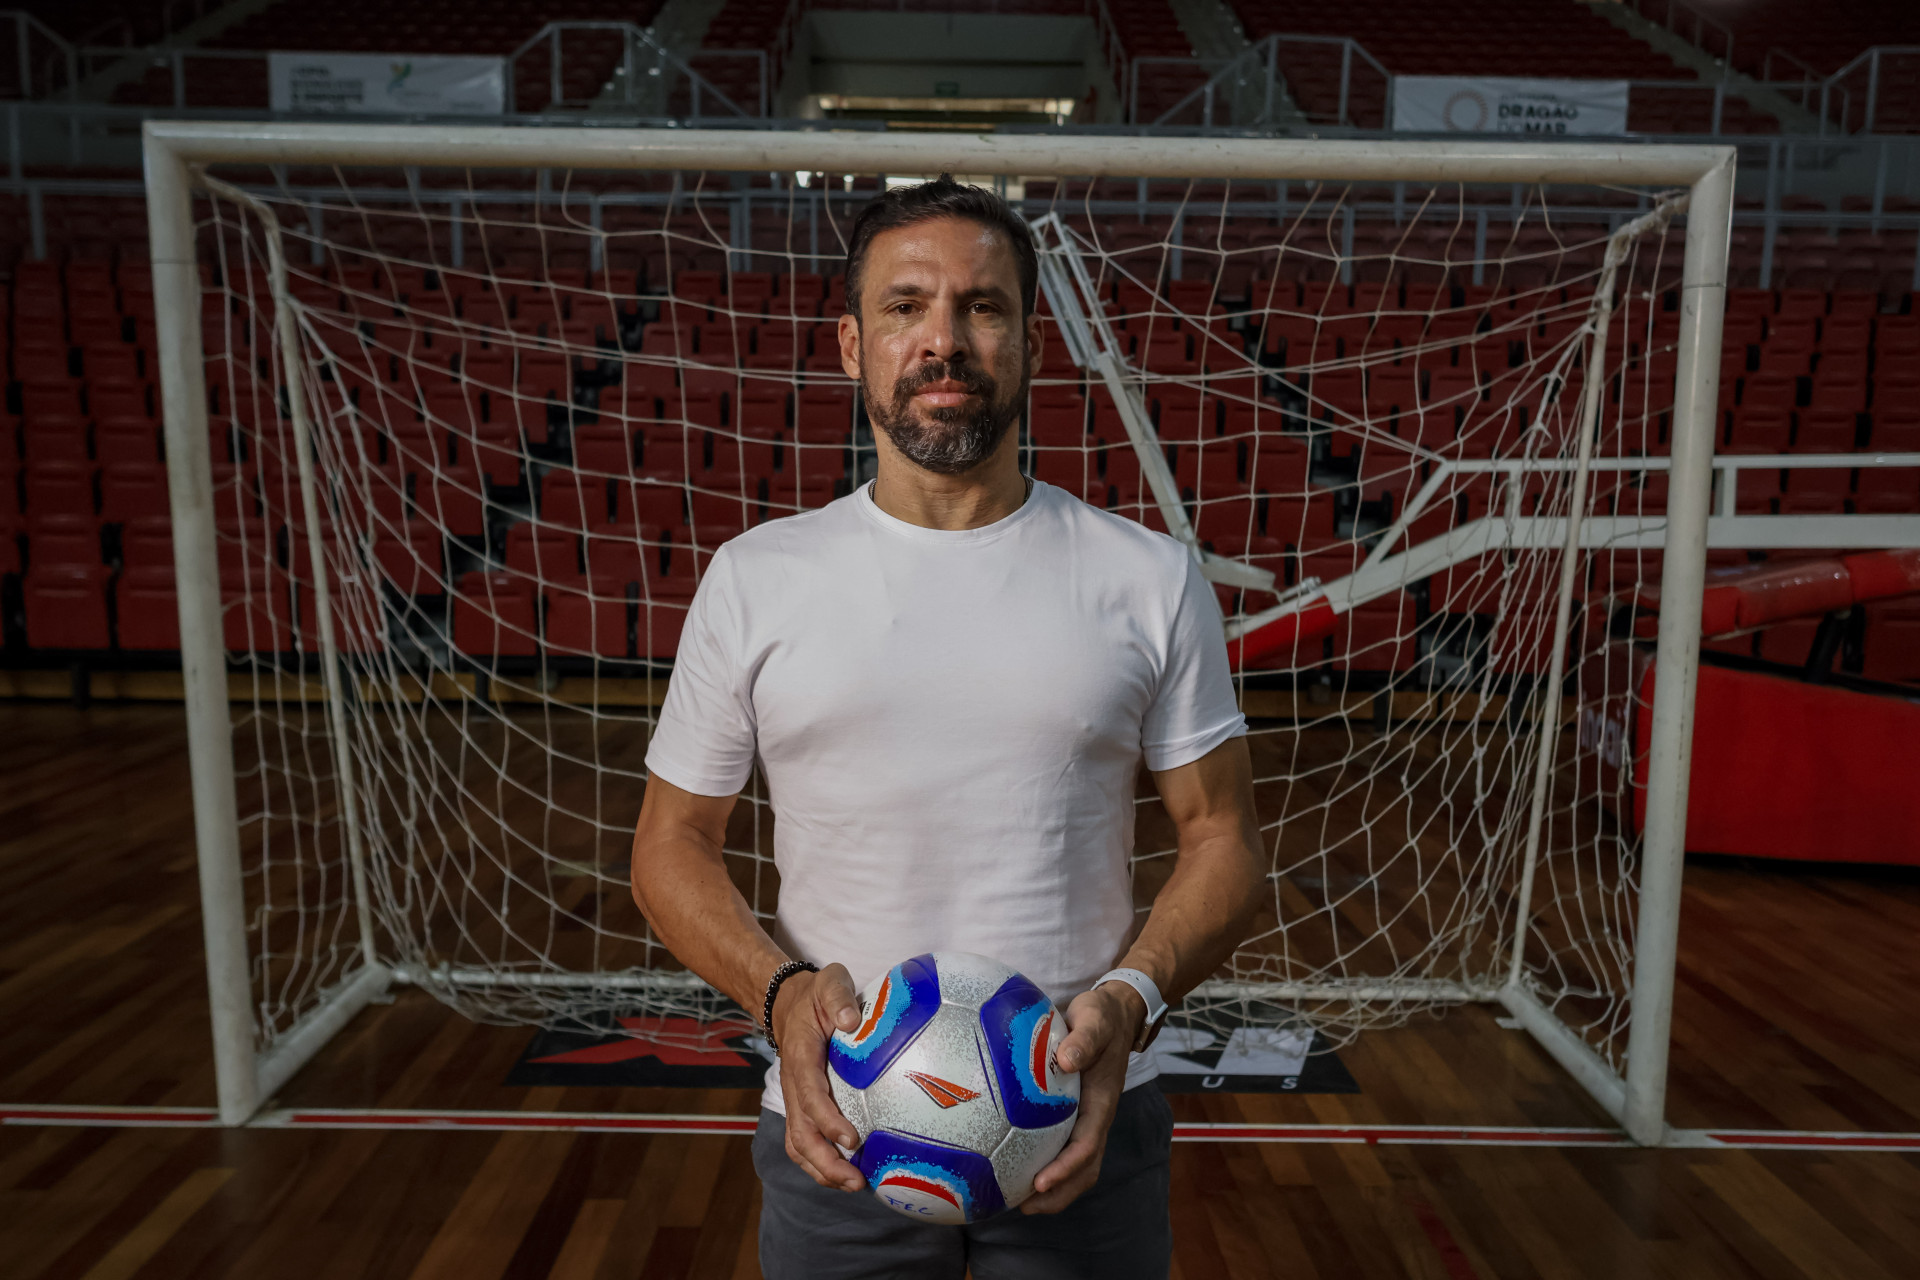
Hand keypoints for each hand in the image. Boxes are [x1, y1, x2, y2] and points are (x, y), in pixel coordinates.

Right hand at [771, 962, 866, 1191]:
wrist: (788, 1004)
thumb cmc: (816, 995)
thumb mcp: (830, 982)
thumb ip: (839, 996)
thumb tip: (851, 1019)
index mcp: (801, 1055)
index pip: (810, 1094)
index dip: (827, 1120)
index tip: (852, 1139)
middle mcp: (793, 1083)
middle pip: (800, 1132)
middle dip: (825, 1161)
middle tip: (855, 1180)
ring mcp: (793, 1097)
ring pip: (798, 1142)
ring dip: (822, 1169)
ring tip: (853, 1186)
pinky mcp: (800, 1105)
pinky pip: (802, 1140)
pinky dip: (819, 1163)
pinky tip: (845, 1174)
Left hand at [1021, 981, 1146, 1213]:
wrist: (1116, 1013)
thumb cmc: (1103, 1017)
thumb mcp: (1095, 1020)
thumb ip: (1084, 1039)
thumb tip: (1066, 1059)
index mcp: (1102, 1102)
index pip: (1087, 1146)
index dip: (1066, 1168)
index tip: (1041, 1182)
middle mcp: (1095, 1117)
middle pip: (1084, 1169)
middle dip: (1059, 1193)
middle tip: (1024, 1205)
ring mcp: (1086, 1118)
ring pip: (1075, 1163)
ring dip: (1052, 1187)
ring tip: (1016, 1198)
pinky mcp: (1074, 1113)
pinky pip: (1060, 1145)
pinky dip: (1042, 1162)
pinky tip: (1011, 1162)